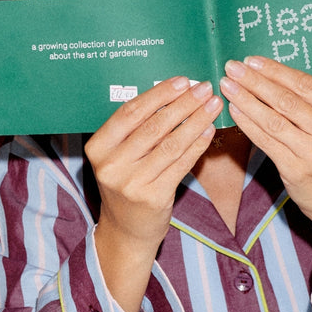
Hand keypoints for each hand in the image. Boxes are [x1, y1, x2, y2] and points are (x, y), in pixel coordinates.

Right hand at [86, 77, 220, 311]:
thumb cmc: (127, 184)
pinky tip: (209, 130)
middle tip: (204, 88)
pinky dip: (197, 145)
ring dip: (196, 120)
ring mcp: (131, 183)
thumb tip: (174, 94)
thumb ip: (136, 129)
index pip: (130, 112)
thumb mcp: (119, 156)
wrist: (127, 230)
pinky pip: (181, 164)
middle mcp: (111, 165)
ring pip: (170, 144)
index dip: (158, 94)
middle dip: (183, 104)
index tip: (182, 81)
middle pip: (153, 126)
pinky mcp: (153, 197)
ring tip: (213, 105)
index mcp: (98, 147)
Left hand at [220, 57, 311, 292]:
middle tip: (232, 68)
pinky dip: (248, 124)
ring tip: (227, 86)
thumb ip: (309, 102)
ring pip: (273, 120)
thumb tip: (267, 73)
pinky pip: (266, 141)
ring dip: (246, 100)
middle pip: (287, 100)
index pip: (305, 85)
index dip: (275, 71)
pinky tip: (234, 110)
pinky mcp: (297, 170)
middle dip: (255, 81)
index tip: (251, 60)